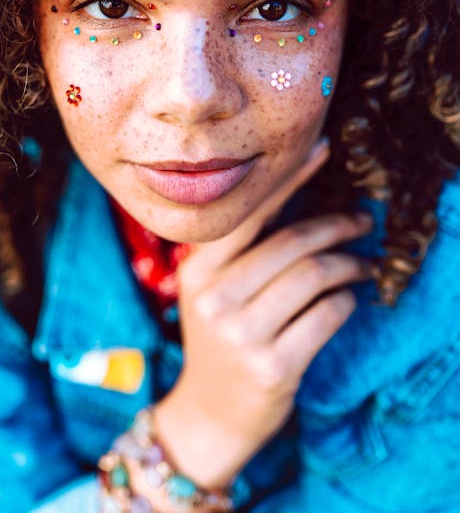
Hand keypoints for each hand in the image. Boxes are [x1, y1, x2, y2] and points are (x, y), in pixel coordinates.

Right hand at [154, 139, 372, 487]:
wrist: (210, 413)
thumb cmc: (218, 341)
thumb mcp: (211, 291)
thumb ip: (242, 251)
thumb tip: (298, 200)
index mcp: (199, 269)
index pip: (250, 212)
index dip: (290, 177)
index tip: (321, 149)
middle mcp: (216, 296)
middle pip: (294, 241)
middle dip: (337, 225)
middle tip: (361, 221)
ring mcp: (243, 333)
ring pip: (316, 275)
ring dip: (351, 264)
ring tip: (364, 266)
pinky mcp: (273, 366)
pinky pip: (328, 314)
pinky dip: (347, 300)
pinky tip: (348, 299)